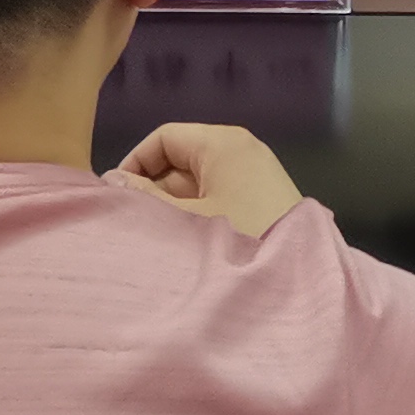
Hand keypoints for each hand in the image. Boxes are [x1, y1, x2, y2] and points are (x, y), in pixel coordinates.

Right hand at [116, 121, 305, 239]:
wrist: (303, 276)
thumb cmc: (241, 235)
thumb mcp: (188, 218)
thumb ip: (146, 199)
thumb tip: (111, 180)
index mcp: (222, 143)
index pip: (165, 137)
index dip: (136, 162)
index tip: (117, 195)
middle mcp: (240, 150)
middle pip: (181, 160)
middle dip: (154, 189)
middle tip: (133, 223)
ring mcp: (255, 175)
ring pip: (198, 182)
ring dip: (175, 206)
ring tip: (156, 237)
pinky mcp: (263, 199)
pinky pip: (218, 197)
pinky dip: (198, 214)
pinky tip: (185, 244)